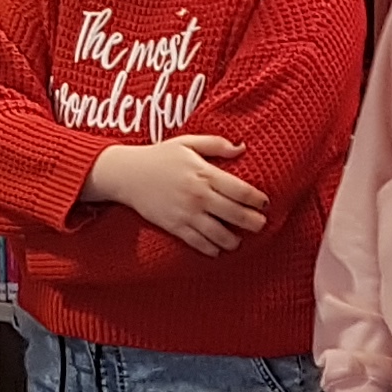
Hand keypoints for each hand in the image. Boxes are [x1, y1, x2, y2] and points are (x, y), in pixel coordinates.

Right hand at [81, 134, 268, 255]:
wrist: (128, 174)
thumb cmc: (160, 156)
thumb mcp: (187, 143)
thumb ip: (216, 144)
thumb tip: (242, 147)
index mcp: (204, 173)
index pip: (240, 190)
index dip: (257, 199)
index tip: (264, 203)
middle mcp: (198, 196)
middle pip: (235, 214)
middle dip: (254, 222)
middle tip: (261, 224)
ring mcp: (186, 213)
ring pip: (219, 234)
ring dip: (235, 240)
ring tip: (240, 240)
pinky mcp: (175, 226)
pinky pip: (198, 242)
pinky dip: (212, 249)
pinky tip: (219, 248)